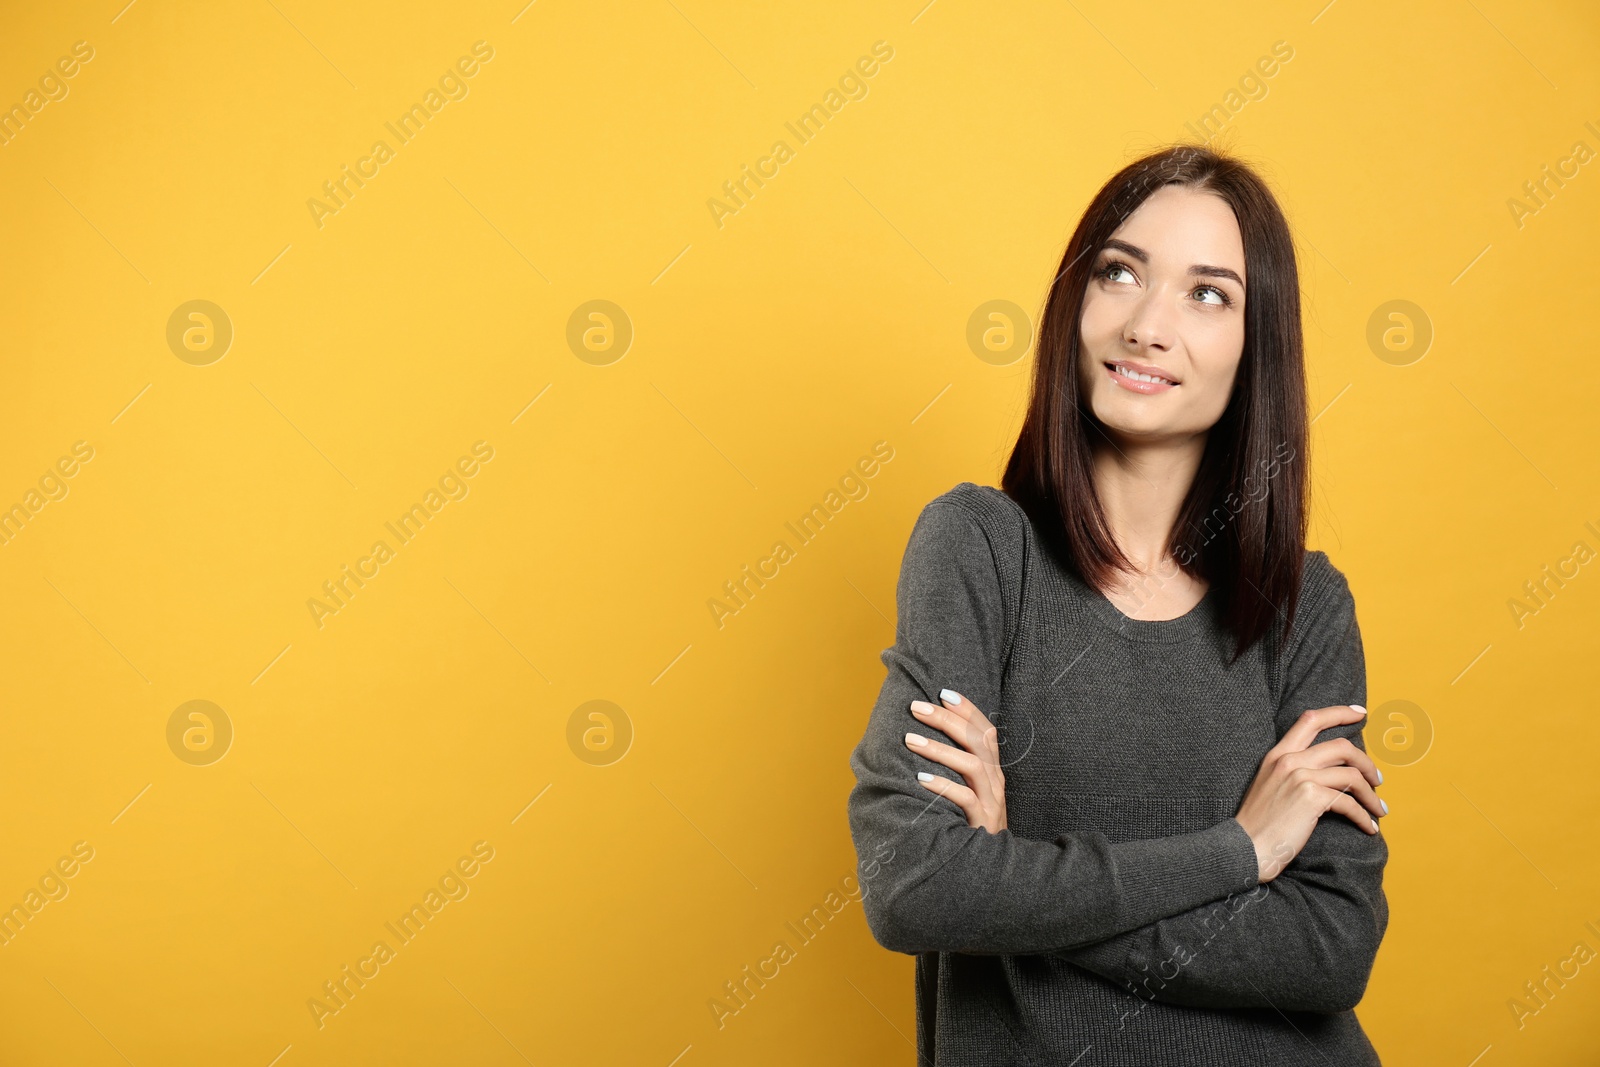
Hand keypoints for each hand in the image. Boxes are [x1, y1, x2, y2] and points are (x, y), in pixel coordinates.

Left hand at [905, 688, 1006, 833]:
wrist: (988, 865)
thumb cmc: (969, 823)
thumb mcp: (969, 791)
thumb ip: (954, 768)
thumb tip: (917, 739)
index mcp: (993, 771)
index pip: (986, 732)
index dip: (968, 710)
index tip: (944, 692)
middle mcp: (995, 782)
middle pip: (978, 741)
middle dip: (947, 720)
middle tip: (916, 707)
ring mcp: (992, 802)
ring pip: (972, 765)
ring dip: (939, 749)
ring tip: (909, 740)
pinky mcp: (983, 822)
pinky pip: (966, 799)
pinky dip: (943, 785)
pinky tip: (920, 780)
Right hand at [1235, 704, 1385, 882]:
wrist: (1244, 848)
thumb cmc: (1259, 824)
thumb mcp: (1269, 786)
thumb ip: (1292, 771)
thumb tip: (1328, 771)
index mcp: (1277, 754)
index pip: (1311, 719)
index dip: (1340, 713)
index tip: (1361, 714)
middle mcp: (1289, 760)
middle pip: (1342, 746)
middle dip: (1367, 763)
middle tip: (1378, 780)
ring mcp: (1300, 777)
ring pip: (1352, 776)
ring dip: (1371, 795)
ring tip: (1378, 809)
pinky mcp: (1311, 798)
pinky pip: (1349, 802)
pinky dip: (1363, 816)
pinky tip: (1368, 827)